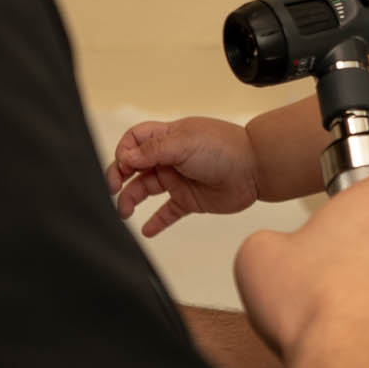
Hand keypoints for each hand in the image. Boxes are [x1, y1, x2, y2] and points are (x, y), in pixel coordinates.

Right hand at [107, 118, 258, 236]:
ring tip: (124, 212)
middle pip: (134, 167)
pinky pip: (167, 212)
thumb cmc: (224, 148)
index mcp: (168, 137)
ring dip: (131, 199)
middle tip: (112, 190)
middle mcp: (170, 158)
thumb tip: (125, 158)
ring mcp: (179, 179)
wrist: (256, 169)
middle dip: (119, 177)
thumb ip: (153, 151)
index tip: (124, 165)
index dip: (124, 152)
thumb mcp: (184, 143)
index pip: (135, 141)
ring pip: (146, 190)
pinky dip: (156, 222)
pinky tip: (146, 230)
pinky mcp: (190, 200)